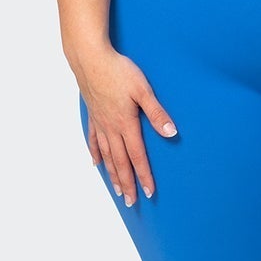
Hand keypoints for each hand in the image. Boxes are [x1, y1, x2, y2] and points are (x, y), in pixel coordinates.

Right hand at [75, 46, 177, 206]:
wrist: (89, 58)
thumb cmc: (118, 70)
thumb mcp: (143, 89)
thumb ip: (156, 112)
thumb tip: (171, 132)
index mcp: (125, 123)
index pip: (137, 156)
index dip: (144, 176)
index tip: (149, 193)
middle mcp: (111, 127)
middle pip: (120, 162)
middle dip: (127, 183)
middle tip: (132, 202)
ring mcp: (99, 122)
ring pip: (107, 155)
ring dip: (113, 174)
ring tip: (117, 190)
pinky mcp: (92, 114)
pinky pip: (94, 139)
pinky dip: (96, 153)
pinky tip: (96, 163)